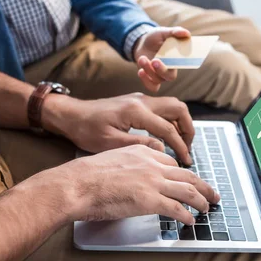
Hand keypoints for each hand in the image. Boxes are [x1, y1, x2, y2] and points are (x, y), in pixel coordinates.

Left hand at [41, 93, 194, 164]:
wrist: (71, 115)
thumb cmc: (86, 130)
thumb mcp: (110, 143)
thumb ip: (139, 145)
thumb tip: (162, 150)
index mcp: (136, 111)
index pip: (168, 128)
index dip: (180, 146)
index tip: (186, 160)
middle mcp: (142, 101)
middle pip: (178, 109)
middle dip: (188, 129)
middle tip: (188, 149)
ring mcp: (140, 99)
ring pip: (173, 106)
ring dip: (181, 124)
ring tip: (181, 144)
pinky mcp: (137, 102)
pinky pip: (162, 108)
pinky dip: (171, 121)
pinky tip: (167, 138)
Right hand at [63, 145, 219, 223]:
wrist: (77, 184)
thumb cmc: (86, 175)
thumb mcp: (111, 158)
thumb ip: (128, 164)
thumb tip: (131, 177)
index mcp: (142, 152)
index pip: (171, 163)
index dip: (183, 174)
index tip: (189, 181)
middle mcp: (152, 165)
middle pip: (187, 175)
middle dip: (203, 186)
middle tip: (212, 194)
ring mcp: (153, 182)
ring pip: (188, 191)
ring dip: (201, 201)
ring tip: (206, 208)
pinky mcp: (150, 200)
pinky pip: (176, 209)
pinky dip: (187, 216)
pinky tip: (190, 221)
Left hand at [134, 26, 190, 91]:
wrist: (142, 43)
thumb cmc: (156, 37)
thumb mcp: (164, 32)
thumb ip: (175, 31)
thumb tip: (187, 33)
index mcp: (177, 59)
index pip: (184, 65)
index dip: (182, 64)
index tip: (174, 57)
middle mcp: (170, 70)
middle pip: (170, 77)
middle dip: (162, 70)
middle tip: (155, 60)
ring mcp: (160, 76)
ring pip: (157, 80)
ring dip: (148, 70)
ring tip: (142, 58)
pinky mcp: (151, 79)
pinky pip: (151, 87)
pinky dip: (145, 81)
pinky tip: (140, 71)